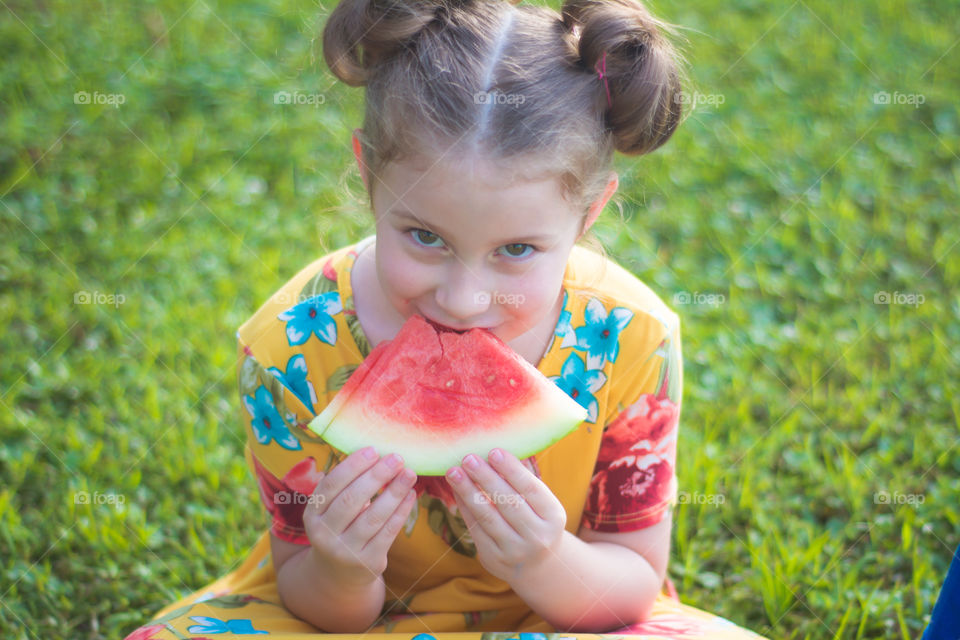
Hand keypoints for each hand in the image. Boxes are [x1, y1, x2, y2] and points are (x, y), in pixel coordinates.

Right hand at [303, 446, 417, 586]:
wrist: (339, 574)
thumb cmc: (340, 527)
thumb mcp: (331, 510)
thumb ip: (346, 486)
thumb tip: (377, 454)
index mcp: (312, 514)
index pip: (331, 486)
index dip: (352, 466)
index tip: (373, 450)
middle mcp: (324, 534)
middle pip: (351, 500)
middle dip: (376, 476)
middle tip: (396, 458)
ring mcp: (346, 551)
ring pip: (373, 517)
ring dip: (394, 492)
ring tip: (409, 474)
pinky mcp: (368, 562)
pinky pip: (388, 532)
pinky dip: (401, 511)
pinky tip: (410, 495)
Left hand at [445, 448, 566, 584]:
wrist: (536, 565)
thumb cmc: (536, 520)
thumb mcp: (541, 503)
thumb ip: (524, 479)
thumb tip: (501, 447)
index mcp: (553, 516)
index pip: (531, 489)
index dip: (511, 470)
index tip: (493, 451)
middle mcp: (537, 536)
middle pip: (508, 502)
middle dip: (486, 478)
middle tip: (468, 458)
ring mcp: (515, 550)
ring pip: (488, 517)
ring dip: (468, 492)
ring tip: (453, 472)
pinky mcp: (494, 559)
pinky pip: (475, 529)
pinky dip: (464, 508)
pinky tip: (456, 490)